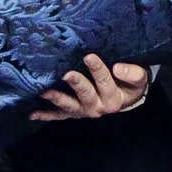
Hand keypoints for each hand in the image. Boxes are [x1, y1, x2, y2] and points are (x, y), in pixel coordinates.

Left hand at [32, 54, 150, 120]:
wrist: (126, 99)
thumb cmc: (130, 84)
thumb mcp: (139, 78)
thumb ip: (133, 73)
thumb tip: (118, 68)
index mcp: (114, 98)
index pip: (106, 82)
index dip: (98, 69)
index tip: (89, 56)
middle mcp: (97, 107)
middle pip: (86, 95)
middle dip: (76, 84)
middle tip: (67, 74)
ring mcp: (83, 111)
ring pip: (69, 106)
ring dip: (57, 99)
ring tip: (44, 91)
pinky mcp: (74, 113)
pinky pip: (59, 115)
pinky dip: (46, 115)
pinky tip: (32, 114)